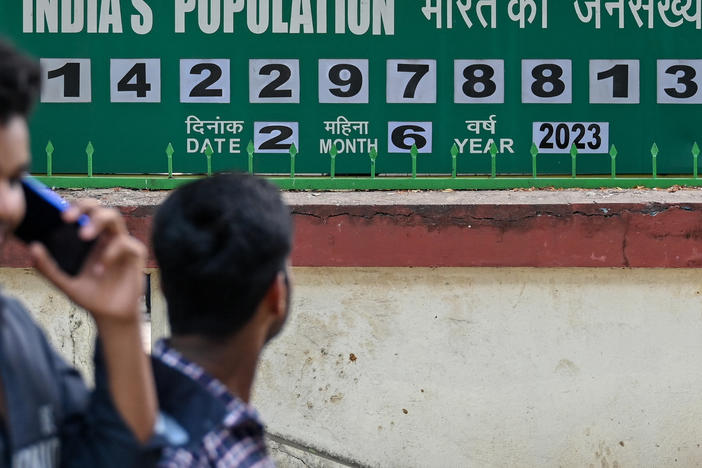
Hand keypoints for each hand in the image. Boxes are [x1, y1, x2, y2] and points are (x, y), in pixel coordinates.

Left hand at [29, 199, 146, 324]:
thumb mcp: (64, 283)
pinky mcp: (135, 255)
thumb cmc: (90, 296)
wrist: (110, 316)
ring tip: (84, 236)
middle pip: (101, 208)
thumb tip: (33, 248)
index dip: (75, 206)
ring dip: (98, 222)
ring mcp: (122, 244)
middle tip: (68, 218)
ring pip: (115, 218)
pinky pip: (125, 243)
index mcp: (91, 240)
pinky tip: (100, 269)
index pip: (85, 212)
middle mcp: (107, 238)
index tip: (59, 215)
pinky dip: (110, 253)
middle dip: (85, 207)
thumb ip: (48, 268)